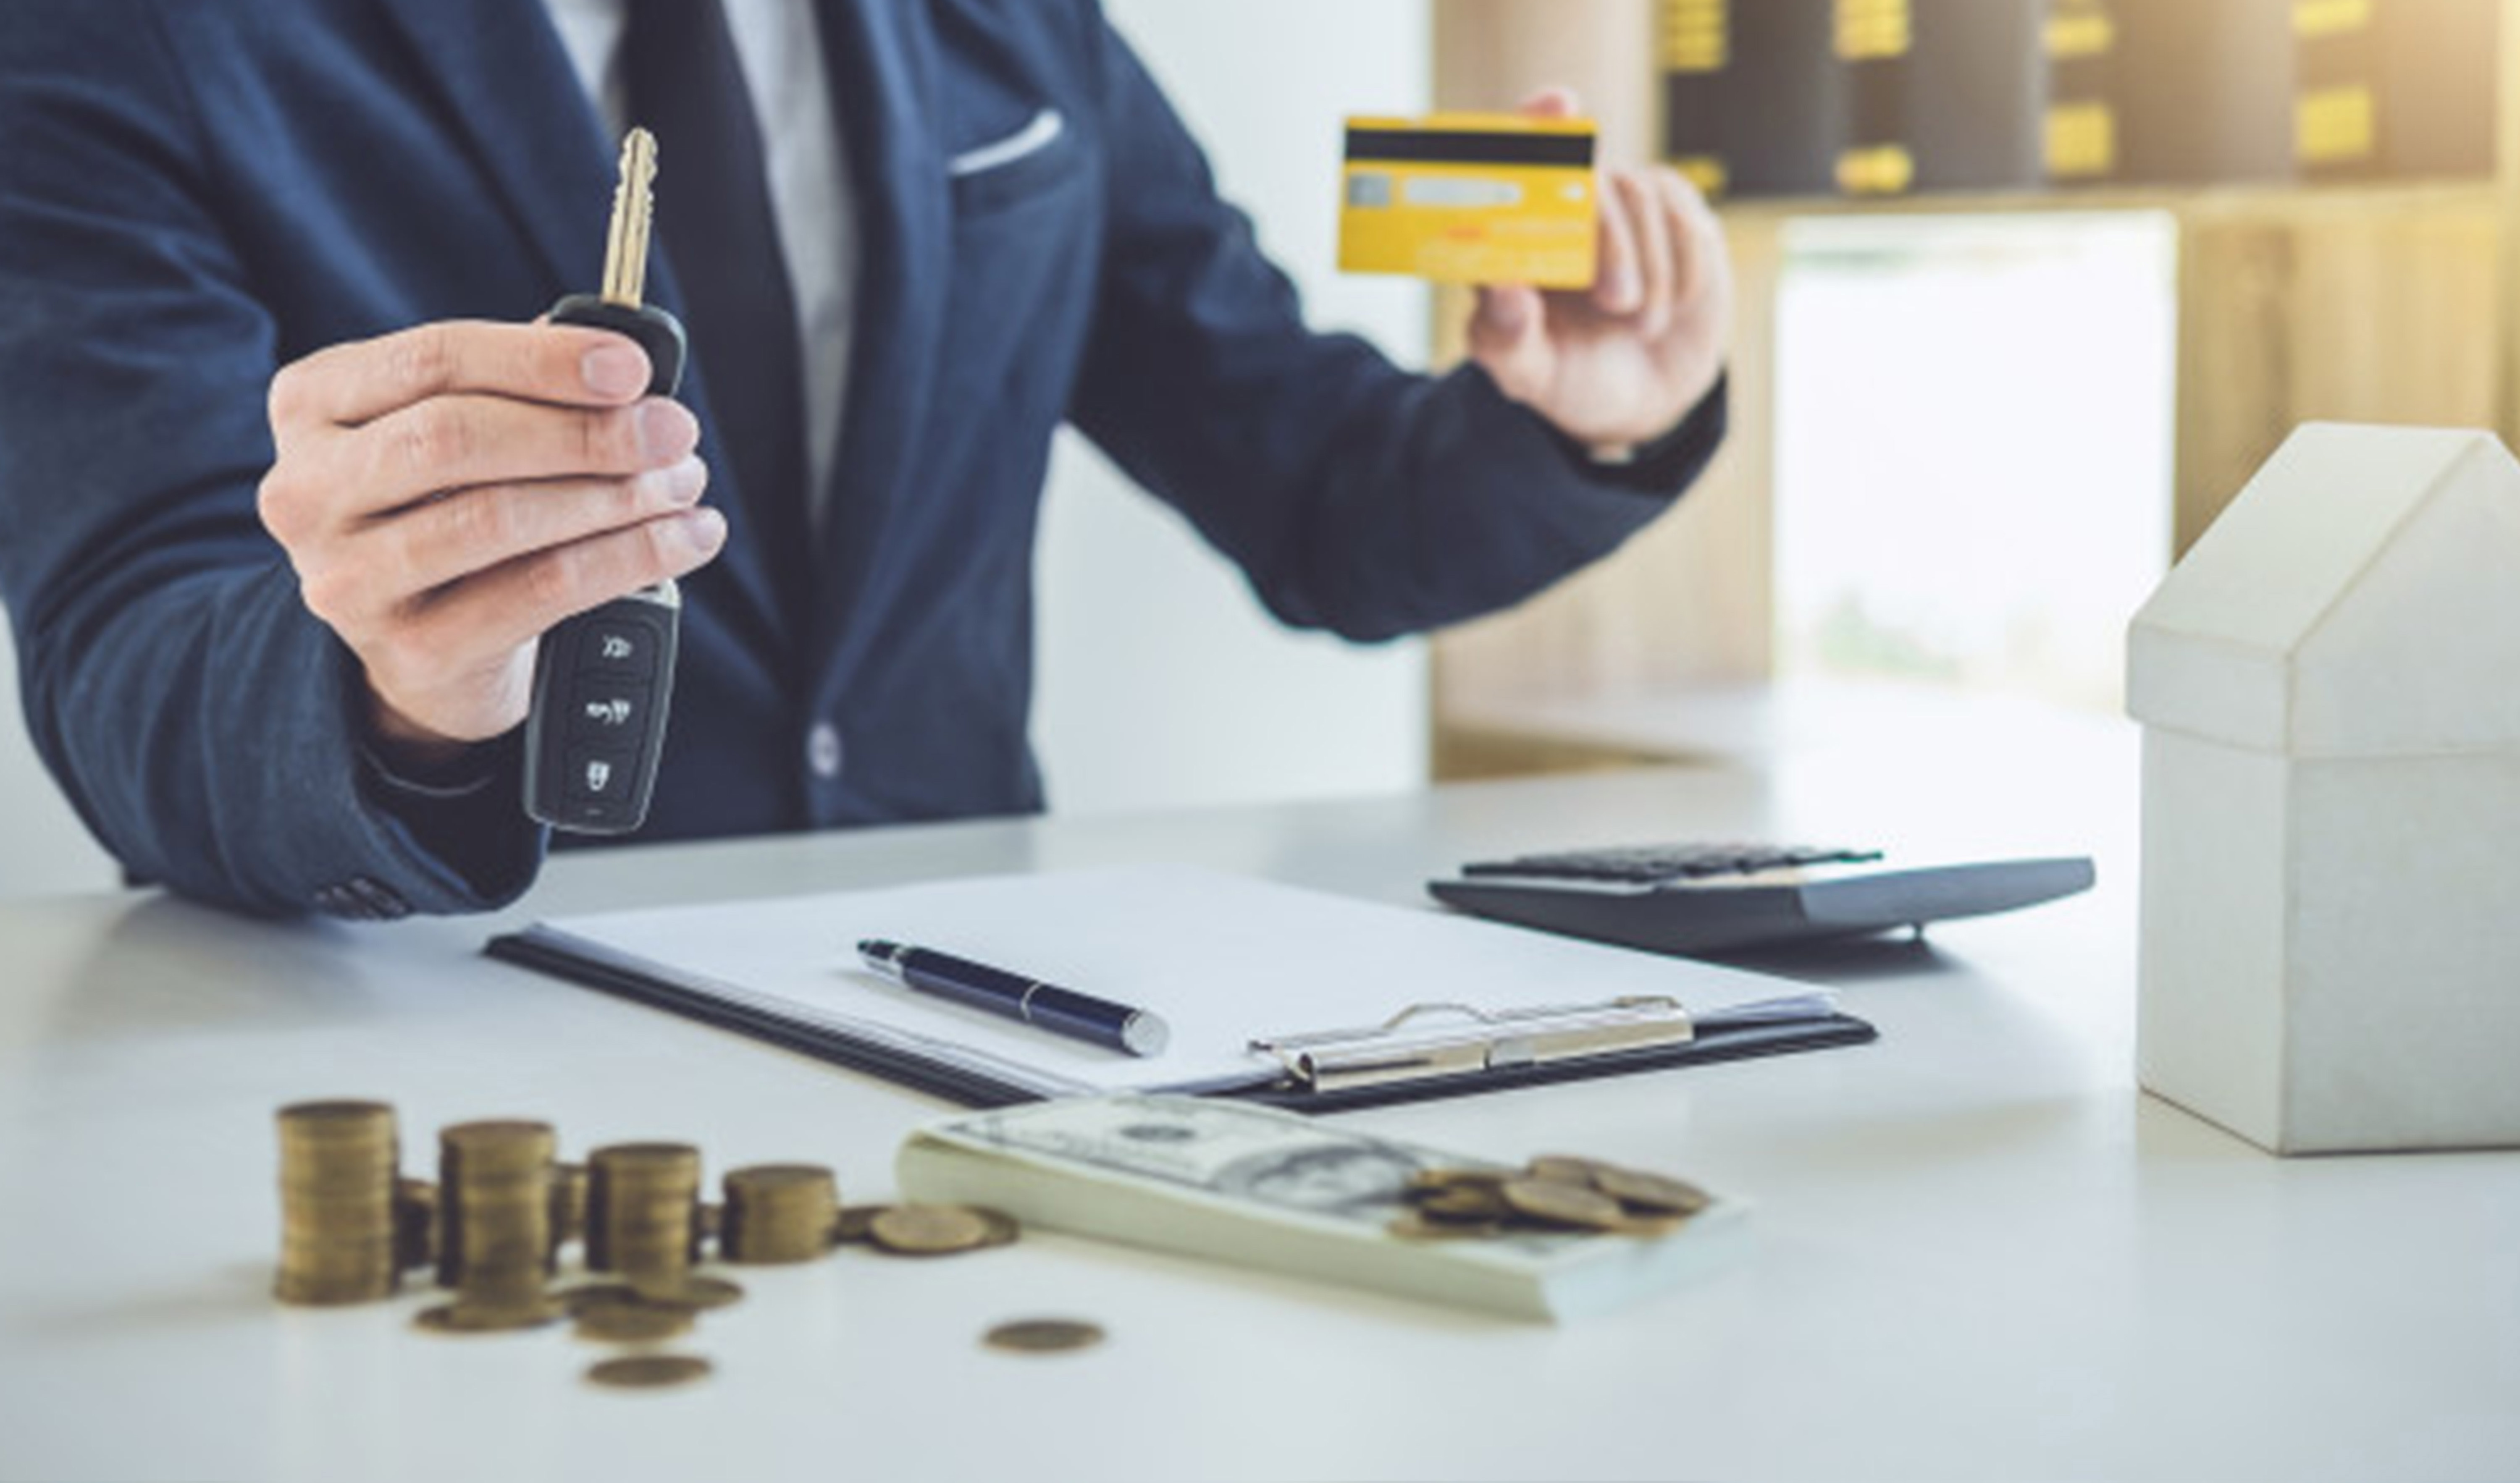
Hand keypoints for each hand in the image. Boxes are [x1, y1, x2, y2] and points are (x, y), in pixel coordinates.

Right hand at [257, 320, 722, 767]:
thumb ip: (519, 386)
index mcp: (313, 405)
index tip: (634, 367)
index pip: (433, 359)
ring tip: (683, 483)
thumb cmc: (449, 511)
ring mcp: (349, 578)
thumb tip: (623, 359)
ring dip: (614, 497)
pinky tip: (684, 540)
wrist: (424, 652)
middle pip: (457, 438)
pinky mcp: (412, 650)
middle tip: (673, 431)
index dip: (542, 359)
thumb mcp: (458, 436)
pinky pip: (540, 591)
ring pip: (499, 518)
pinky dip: (629, 560)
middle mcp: (308, 490)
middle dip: (585, 431)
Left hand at [1465, 90, 1733, 450]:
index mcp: (1515, 231)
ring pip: (1643, 194)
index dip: (1533, 122)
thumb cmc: (1568, 377)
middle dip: (1610, 241)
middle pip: (1592, 175)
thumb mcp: (1526, 372)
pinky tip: (1673, 306)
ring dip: (1648, 271)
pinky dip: (1683, 271)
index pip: (1515, 156)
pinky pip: (1687, 218)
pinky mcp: (1678, 216)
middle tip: (1616, 304)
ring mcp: (1626, 207)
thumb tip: (1504, 288)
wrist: (1640, 399)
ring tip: (1639, 325)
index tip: (1558, 106)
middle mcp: (1569, 206)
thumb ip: (1504, 335)